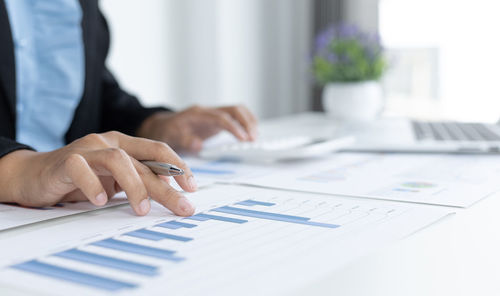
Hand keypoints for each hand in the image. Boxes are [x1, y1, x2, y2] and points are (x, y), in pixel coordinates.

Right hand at [0, 132, 196, 215]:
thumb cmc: (79, 178)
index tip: (192, 188)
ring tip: (141, 210)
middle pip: (145, 162)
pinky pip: (82, 169)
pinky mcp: (65, 160)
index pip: (158, 151)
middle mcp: (108, 142)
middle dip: (167, 187)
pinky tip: (101, 201)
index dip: (178, 167)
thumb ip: (138, 180)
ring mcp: (87, 149)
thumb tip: (169, 189)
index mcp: (124, 144)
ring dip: (135, 187)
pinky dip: (93, 185)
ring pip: (119, 161)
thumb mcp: (114, 180)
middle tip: (182, 207)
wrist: (34, 175)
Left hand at [137, 105, 257, 152]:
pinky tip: (250, 134)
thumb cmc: (167, 132)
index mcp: (197, 114)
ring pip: (237, 110)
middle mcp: (208, 111)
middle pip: (233, 109)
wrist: (161, 126)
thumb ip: (185, 141)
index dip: (234, 127)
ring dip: (249, 121)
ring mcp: (213, 114)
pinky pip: (236, 116)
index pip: (221, 118)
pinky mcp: (217, 119)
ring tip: (254, 137)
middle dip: (246, 123)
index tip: (243, 138)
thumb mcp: (171, 138)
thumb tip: (198, 145)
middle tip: (253, 138)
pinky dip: (246, 123)